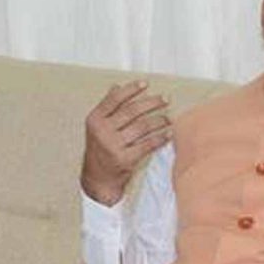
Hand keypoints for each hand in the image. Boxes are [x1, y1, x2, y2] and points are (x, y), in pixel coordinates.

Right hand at [81, 80, 171, 205]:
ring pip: (142, 127)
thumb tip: (116, 86)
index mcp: (95, 119)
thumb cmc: (99, 148)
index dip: (131, 89)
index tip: (146, 84)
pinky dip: (160, 139)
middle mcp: (102, 131)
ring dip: (159, 120)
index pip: (114, 99)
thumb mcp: (97, 127)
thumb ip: (107, 107)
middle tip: (165, 99)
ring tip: (168, 118)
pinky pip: (147, 145)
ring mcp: (113, 145)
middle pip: (132, 111)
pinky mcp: (124, 159)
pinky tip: (168, 134)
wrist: (96, 179)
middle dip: (151, 103)